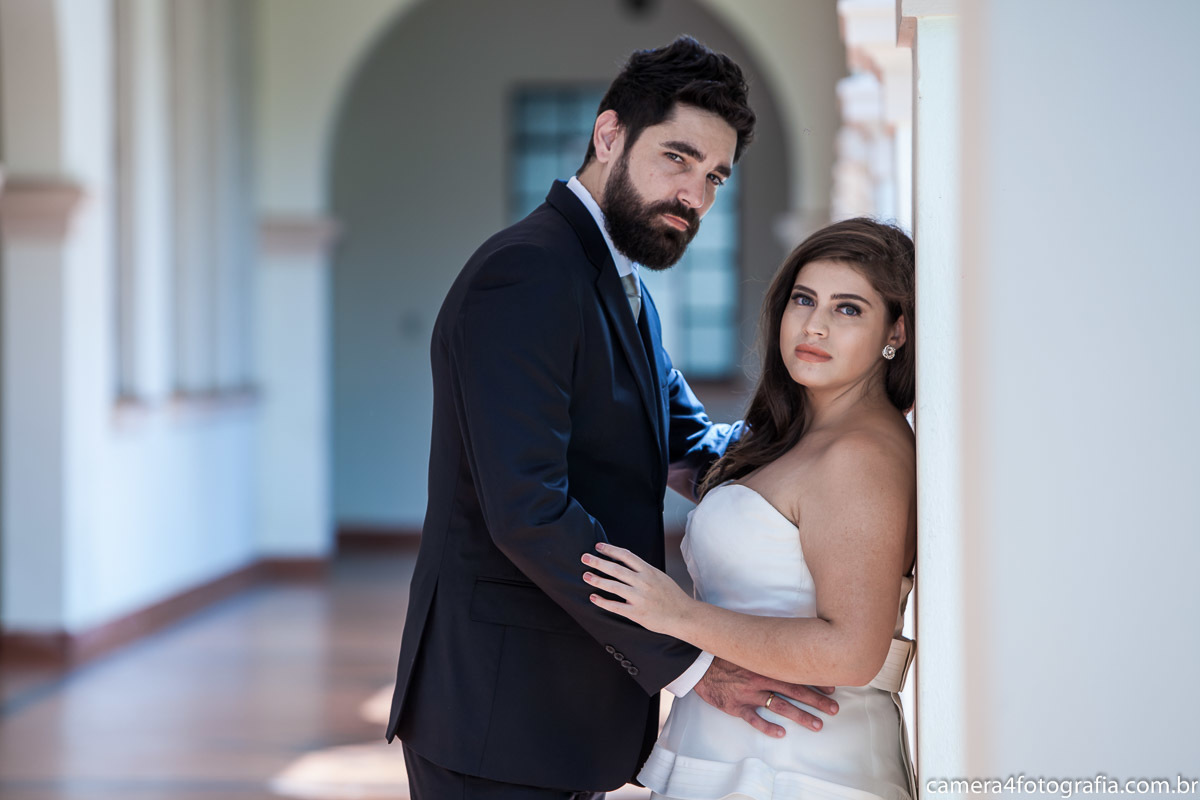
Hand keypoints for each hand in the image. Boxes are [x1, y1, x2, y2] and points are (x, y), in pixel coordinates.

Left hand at [582, 543, 692, 635]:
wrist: (684, 615)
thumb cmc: (672, 596)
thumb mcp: (660, 576)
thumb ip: (644, 571)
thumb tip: (626, 563)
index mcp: (649, 571)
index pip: (626, 555)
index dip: (610, 550)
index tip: (598, 547)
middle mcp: (643, 582)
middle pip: (616, 568)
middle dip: (598, 562)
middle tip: (585, 557)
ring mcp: (639, 597)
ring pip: (613, 586)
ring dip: (597, 580)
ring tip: (586, 575)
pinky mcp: (636, 613)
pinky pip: (615, 606)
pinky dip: (602, 601)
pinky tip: (593, 597)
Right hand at [694, 656, 837, 736]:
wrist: (697, 663)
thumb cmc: (723, 654)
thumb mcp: (746, 646)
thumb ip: (764, 650)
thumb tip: (786, 647)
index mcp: (765, 663)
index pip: (796, 672)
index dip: (814, 680)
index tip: (832, 687)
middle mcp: (760, 679)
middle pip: (794, 691)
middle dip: (816, 700)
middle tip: (834, 709)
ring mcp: (749, 694)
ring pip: (780, 706)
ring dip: (800, 716)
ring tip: (817, 725)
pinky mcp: (735, 706)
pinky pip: (754, 719)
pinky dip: (767, 727)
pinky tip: (781, 734)